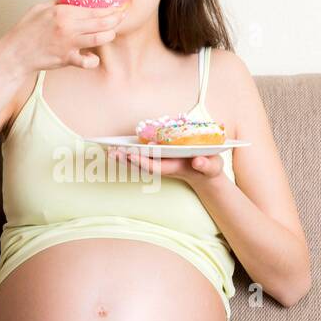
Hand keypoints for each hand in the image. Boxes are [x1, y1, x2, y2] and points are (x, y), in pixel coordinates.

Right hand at [0, 0, 128, 74]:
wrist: (16, 53)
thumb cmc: (26, 30)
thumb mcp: (41, 8)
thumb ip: (60, 3)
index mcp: (62, 11)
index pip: (92, 6)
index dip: (107, 5)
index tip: (115, 4)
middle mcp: (68, 26)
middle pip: (101, 20)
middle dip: (115, 18)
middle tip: (121, 16)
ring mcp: (68, 43)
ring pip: (99, 38)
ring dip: (109, 35)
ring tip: (111, 33)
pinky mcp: (67, 58)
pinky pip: (87, 61)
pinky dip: (92, 60)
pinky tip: (92, 57)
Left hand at [107, 146, 224, 185]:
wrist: (206, 173)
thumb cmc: (209, 169)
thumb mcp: (212, 167)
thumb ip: (206, 165)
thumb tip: (198, 162)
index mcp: (175, 167)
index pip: (155, 166)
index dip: (143, 161)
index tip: (131, 155)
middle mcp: (164, 166)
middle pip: (142, 164)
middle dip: (127, 159)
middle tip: (111, 152)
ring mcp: (161, 163)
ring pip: (139, 160)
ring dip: (125, 156)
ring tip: (108, 149)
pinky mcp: (160, 158)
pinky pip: (142, 155)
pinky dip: (130, 151)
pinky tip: (118, 146)